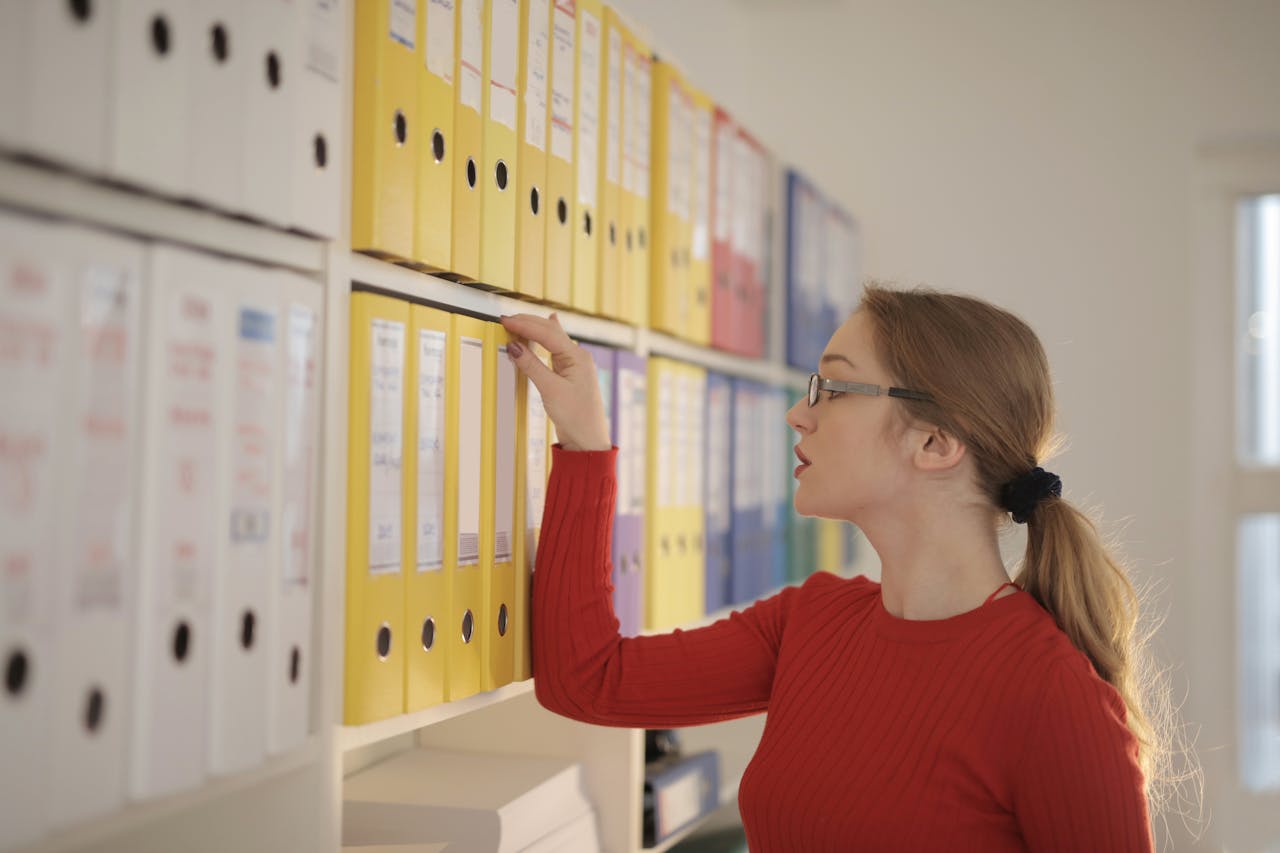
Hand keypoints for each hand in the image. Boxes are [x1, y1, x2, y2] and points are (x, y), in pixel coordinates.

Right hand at [498, 313, 611, 451]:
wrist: (587, 440)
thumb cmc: (576, 417)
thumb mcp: (550, 390)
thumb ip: (532, 365)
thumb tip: (514, 346)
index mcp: (578, 357)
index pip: (547, 333)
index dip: (525, 325)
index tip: (506, 321)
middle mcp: (578, 357)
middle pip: (551, 331)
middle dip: (529, 323)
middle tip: (506, 320)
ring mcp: (574, 365)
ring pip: (552, 339)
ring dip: (534, 329)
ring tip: (518, 322)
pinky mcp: (568, 374)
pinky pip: (553, 350)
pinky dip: (543, 339)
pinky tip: (550, 324)